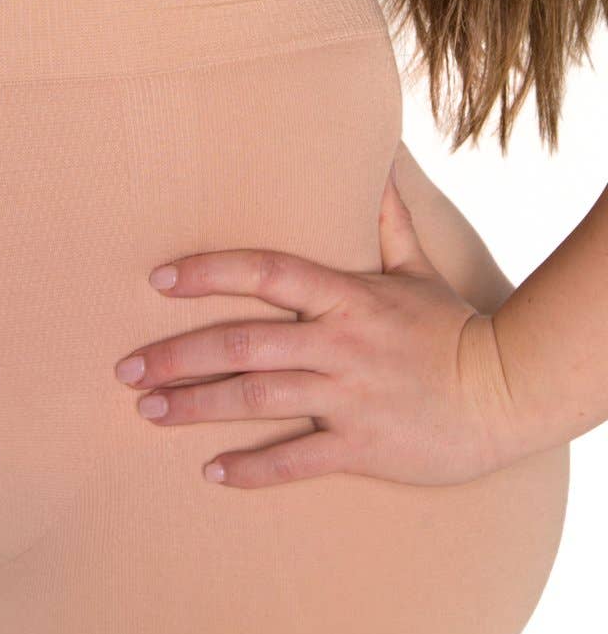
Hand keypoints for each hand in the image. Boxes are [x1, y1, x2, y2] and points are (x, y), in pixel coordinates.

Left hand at [114, 165, 525, 488]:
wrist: (507, 393)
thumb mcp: (420, 268)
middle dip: (177, 355)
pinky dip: (252, 468)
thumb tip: (380, 162)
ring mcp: (349, 395)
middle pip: (242, 343)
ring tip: (148, 412)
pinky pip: (296, 459)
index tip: (158, 280)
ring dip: (196, 406)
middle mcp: (340, 342)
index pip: (266, 271)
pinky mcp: (362, 445)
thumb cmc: (454, 329)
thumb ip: (388, 220)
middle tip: (126, 369)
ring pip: (257, 399)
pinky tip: (211, 471)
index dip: (209, 273)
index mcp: (347, 296)